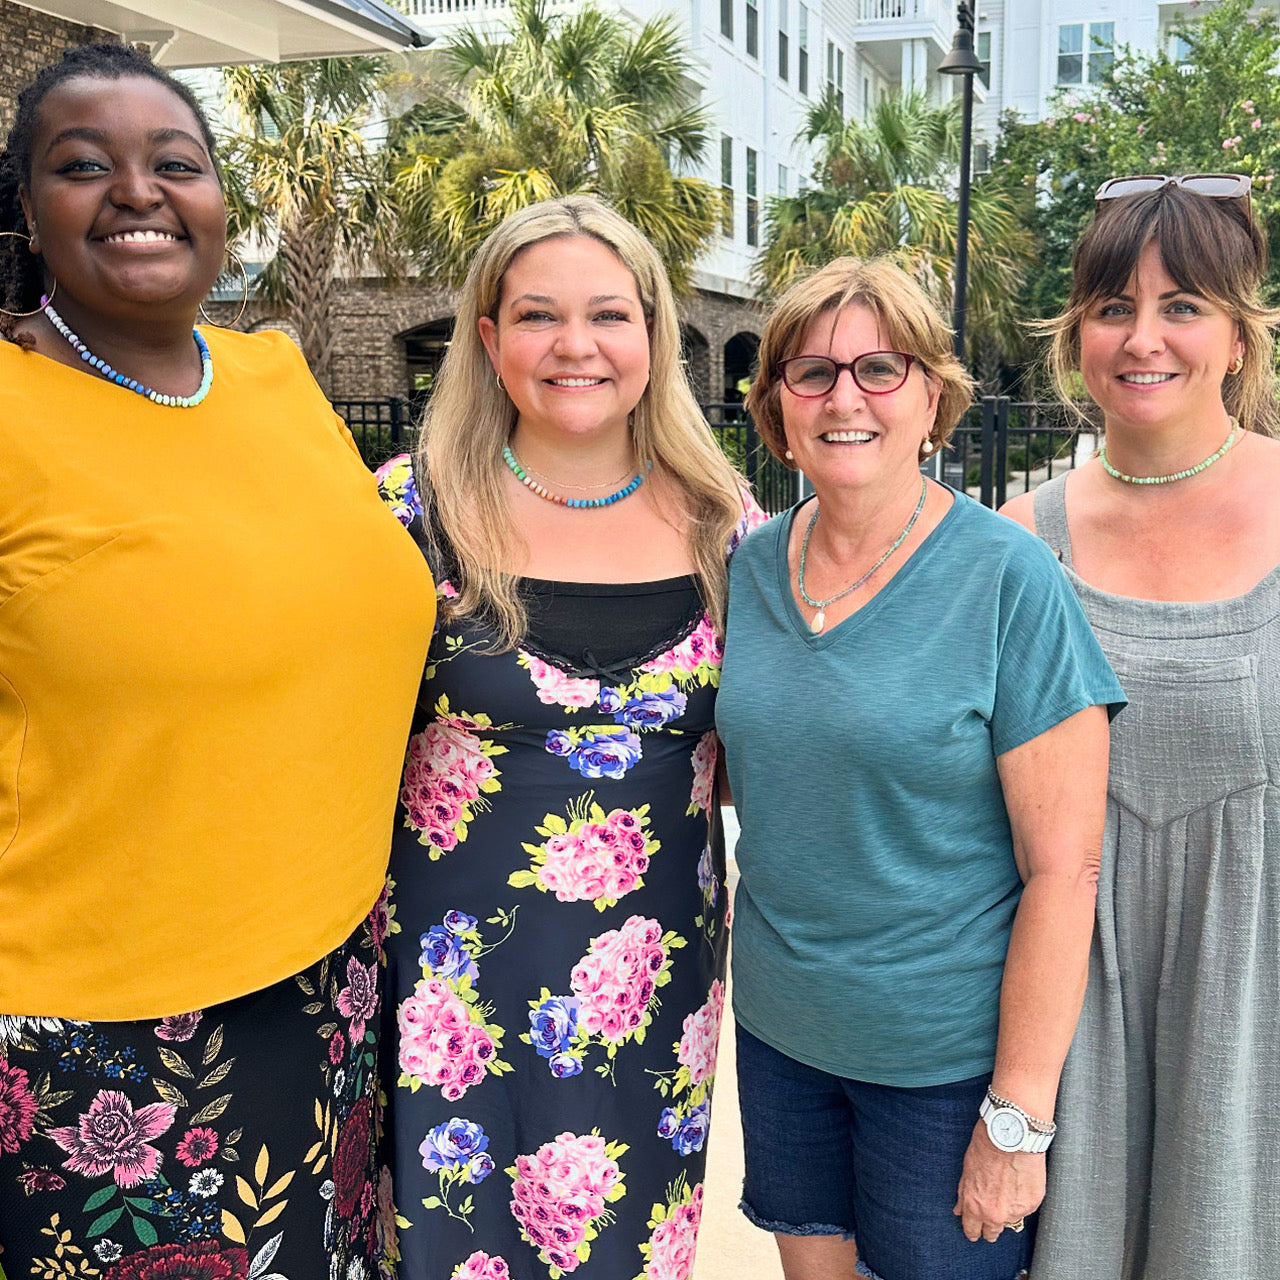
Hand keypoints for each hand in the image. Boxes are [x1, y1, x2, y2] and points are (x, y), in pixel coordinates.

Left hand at [953, 1119, 1045, 1242]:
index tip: (974, 1232)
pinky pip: (1025, 1209)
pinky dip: (1021, 1201)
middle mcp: (995, 1213)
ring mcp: (1016, 1210)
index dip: (972, 1231)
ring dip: (1007, 1212)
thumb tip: (959, 1210)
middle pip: (992, 1233)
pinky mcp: (1032, 1203)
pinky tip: (1018, 1185)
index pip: (972, 1230)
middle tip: (990, 1219)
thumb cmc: (986, 1147)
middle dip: (990, 1228)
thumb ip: (963, 1194)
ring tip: (1006, 1192)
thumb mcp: (967, 1170)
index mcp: (975, 1205)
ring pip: (1010, 1221)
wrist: (1012, 1135)